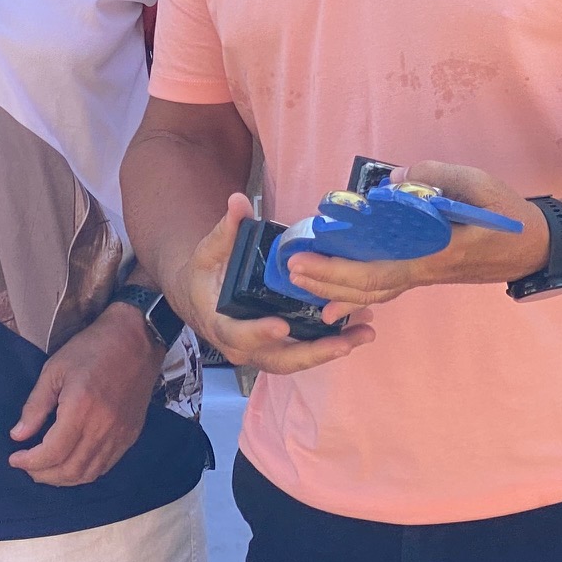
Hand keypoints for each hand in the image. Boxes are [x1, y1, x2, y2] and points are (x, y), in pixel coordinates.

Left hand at [8, 302, 164, 485]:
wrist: (138, 339)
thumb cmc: (93, 348)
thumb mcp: (55, 369)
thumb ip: (35, 405)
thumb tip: (18, 436)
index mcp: (81, 408)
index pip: (52, 453)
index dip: (29, 462)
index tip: (15, 458)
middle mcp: (102, 427)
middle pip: (70, 470)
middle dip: (43, 475)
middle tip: (28, 467)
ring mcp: (120, 434)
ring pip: (89, 474)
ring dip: (64, 478)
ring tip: (47, 469)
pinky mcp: (131, 434)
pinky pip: (106, 466)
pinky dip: (85, 472)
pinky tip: (73, 462)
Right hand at [167, 192, 375, 375]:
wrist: (199, 299)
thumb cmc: (204, 275)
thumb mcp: (210, 252)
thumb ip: (227, 229)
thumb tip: (239, 201)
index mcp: (221, 324)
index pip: (239, 335)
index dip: (259, 332)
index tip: (281, 326)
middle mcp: (244, 346)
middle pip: (279, 359)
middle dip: (313, 353)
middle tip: (345, 341)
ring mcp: (263, 350)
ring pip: (297, 359)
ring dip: (331, 350)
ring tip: (363, 333)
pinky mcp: (279, 346)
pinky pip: (305, 351)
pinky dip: (331, 344)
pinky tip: (358, 329)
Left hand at [281, 161, 549, 307]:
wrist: (534, 246)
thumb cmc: (507, 215)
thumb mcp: (478, 183)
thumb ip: (437, 176)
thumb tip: (394, 180)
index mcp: (437, 253)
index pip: (381, 269)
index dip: (341, 268)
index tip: (308, 257)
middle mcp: (426, 271)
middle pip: (369, 287)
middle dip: (327, 280)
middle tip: (290, 267)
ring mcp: (425, 276)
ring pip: (375, 292)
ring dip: (336, 288)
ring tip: (301, 279)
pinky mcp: (425, 273)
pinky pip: (385, 287)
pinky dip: (356, 293)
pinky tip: (332, 299)